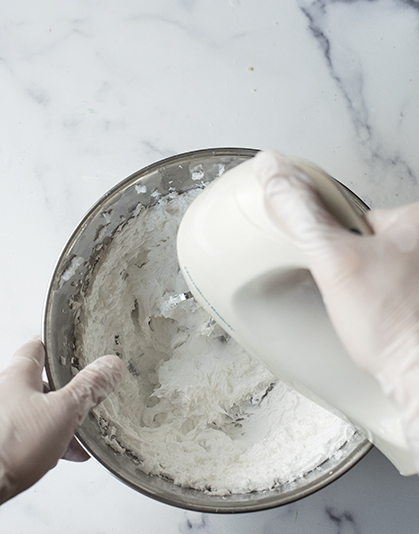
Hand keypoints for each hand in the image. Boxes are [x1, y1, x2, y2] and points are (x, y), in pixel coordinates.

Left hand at [0, 337, 122, 503]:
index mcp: (18, 376)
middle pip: (40, 382)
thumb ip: (89, 387)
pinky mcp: (4, 443)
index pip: (38, 346)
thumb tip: (110, 365)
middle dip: (66, 389)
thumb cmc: (10, 445)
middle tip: (85, 392)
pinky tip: (66, 452)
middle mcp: (6, 393)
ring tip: (82, 431)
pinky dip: (50, 440)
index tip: (71, 342)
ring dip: (60, 418)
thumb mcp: (64, 410)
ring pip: (37, 411)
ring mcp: (4, 419)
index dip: (57, 343)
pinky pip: (31, 435)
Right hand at [256, 150, 418, 460]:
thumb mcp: (335, 261)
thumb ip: (302, 216)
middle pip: (366, 239)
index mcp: (414, 220)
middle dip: (350, 263)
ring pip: (375, 264)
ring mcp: (418, 271)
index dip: (336, 243)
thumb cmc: (394, 324)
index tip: (338, 267)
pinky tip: (377, 317)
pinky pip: (387, 285)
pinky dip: (377, 298)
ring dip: (362, 282)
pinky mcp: (415, 299)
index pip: (358, 215)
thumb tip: (274, 171)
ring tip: (366, 307)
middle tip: (353, 291)